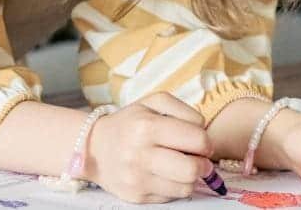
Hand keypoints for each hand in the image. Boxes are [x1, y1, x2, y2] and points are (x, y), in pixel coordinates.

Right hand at [86, 93, 215, 203]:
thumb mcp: (154, 102)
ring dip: (189, 177)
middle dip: (202, 164)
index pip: (197, 140)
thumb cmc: (129, 122)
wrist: (94, 147)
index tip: (200, 142)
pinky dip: (174, 186)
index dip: (205, 142)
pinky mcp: (136, 197)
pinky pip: (171, 197)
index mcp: (146, 127)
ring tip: (179, 165)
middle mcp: (140, 155)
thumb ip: (184, 110)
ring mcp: (137, 179)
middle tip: (197, 158)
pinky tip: (164, 174)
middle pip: (192, 169)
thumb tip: (204, 133)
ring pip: (185, 187)